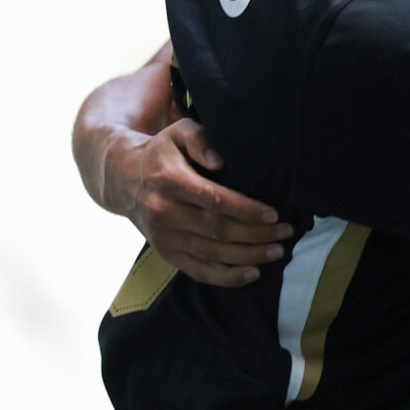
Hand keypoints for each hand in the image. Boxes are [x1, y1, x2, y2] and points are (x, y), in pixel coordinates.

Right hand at [101, 118, 290, 286]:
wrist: (124, 179)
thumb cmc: (162, 153)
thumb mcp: (178, 132)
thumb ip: (200, 139)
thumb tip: (220, 161)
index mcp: (169, 181)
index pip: (213, 200)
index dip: (246, 210)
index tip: (273, 214)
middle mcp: (164, 212)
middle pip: (218, 230)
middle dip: (257, 234)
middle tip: (286, 233)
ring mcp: (164, 237)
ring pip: (212, 254)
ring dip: (249, 256)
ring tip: (277, 251)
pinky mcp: (166, 254)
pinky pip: (199, 271)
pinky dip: (227, 277)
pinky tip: (253, 273)